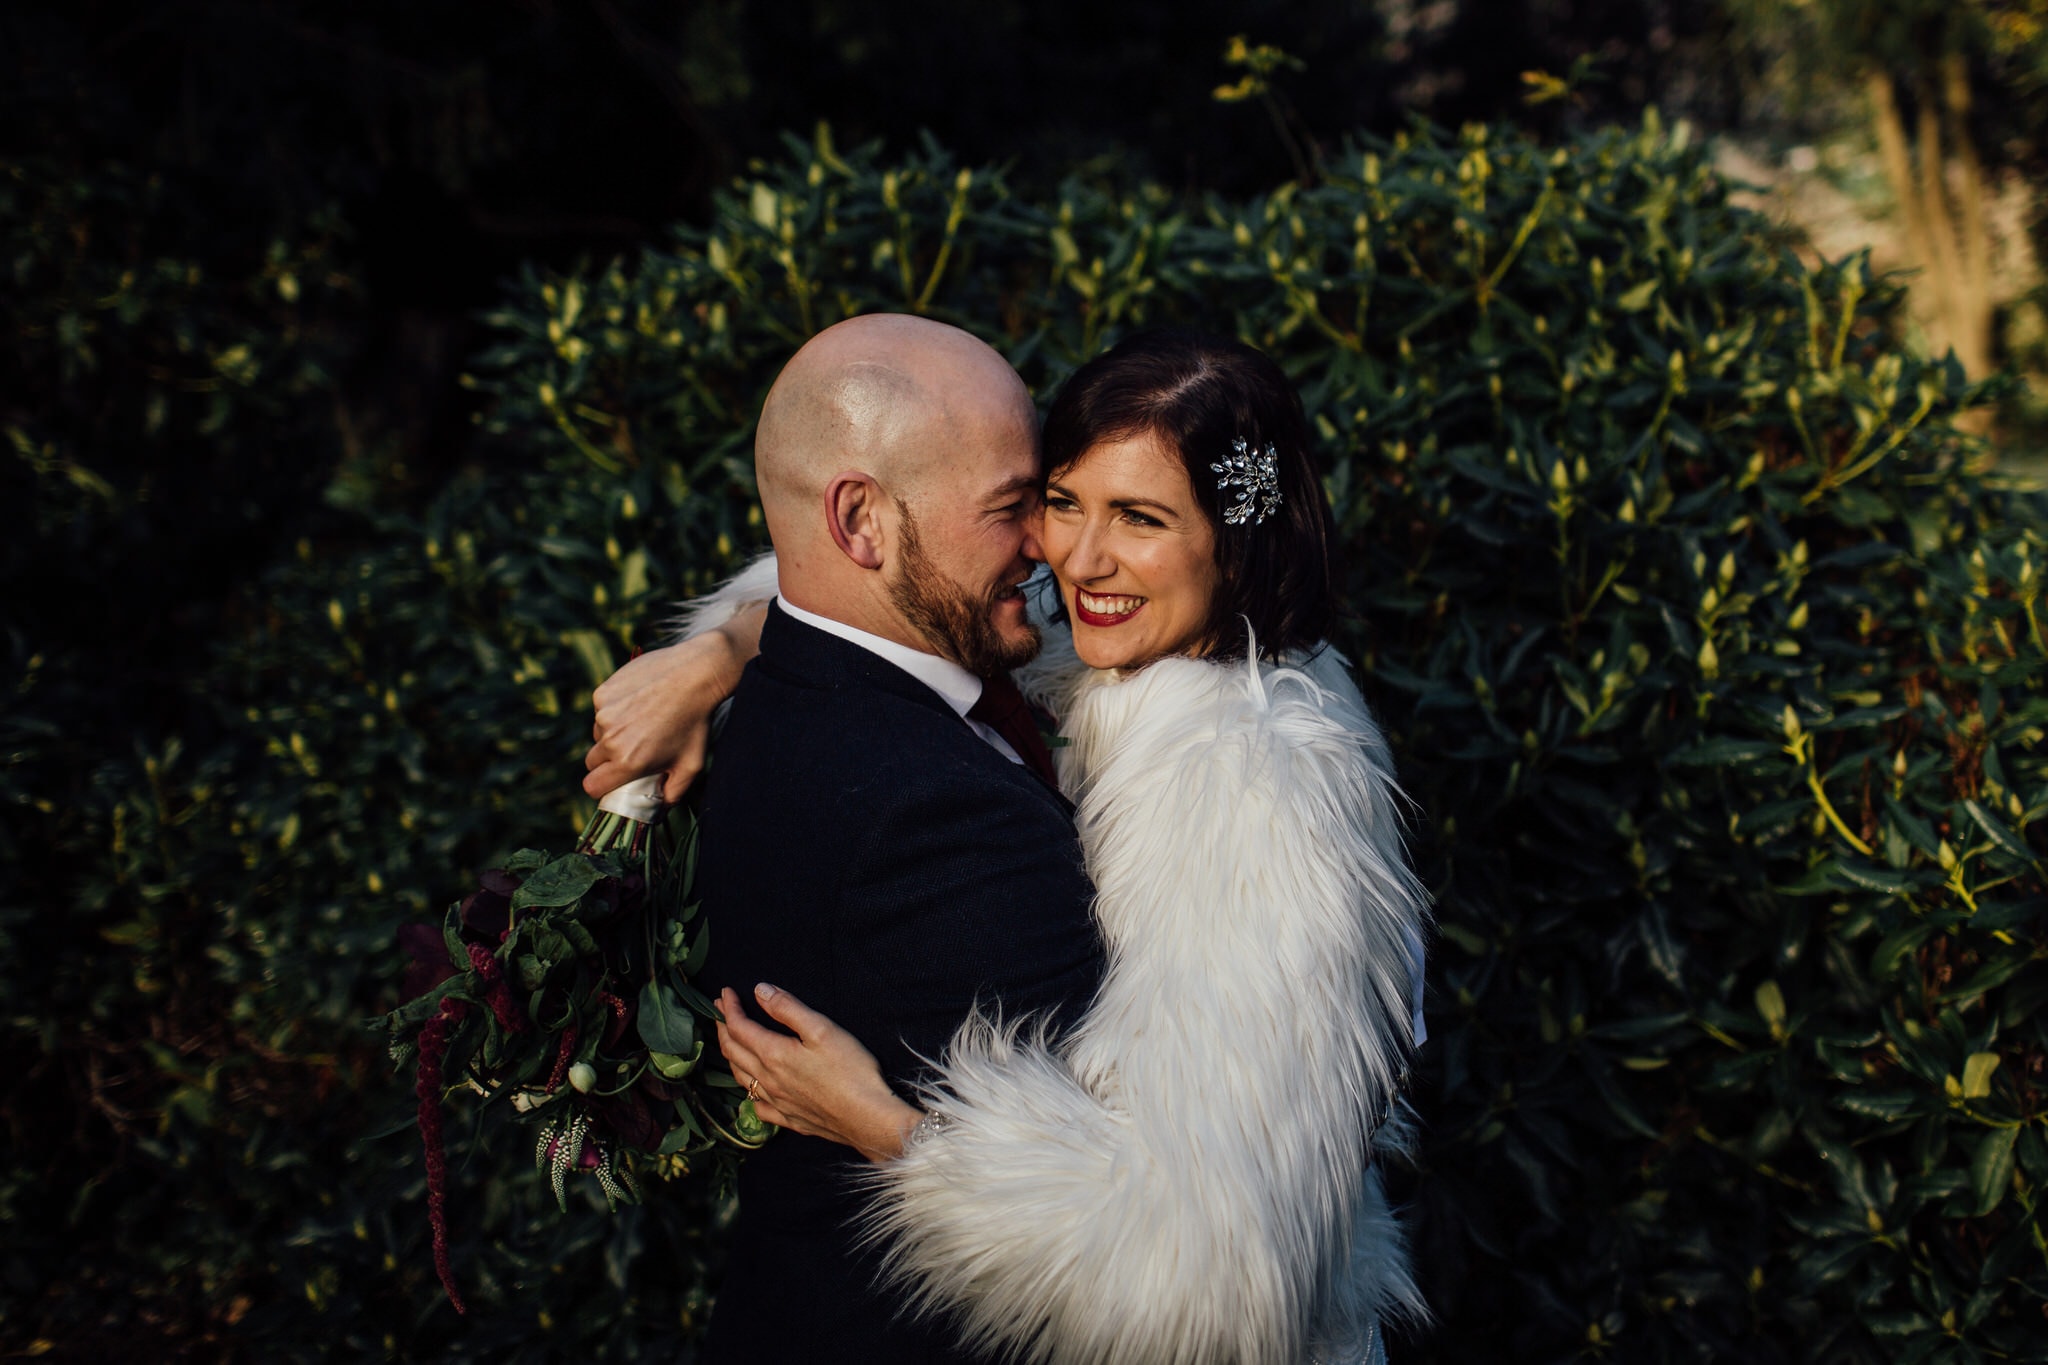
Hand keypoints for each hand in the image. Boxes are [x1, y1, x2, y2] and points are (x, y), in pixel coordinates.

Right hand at [582, 605, 764, 801]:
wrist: (695, 674)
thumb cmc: (695, 722)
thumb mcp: (692, 765)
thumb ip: (673, 793)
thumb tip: (660, 807)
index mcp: (628, 762)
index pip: (592, 786)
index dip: (601, 786)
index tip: (612, 780)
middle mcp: (611, 740)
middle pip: (592, 762)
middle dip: (607, 761)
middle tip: (631, 750)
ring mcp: (604, 714)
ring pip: (597, 733)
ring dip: (612, 733)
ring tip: (641, 721)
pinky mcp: (603, 693)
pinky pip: (601, 709)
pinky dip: (614, 709)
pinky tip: (638, 701)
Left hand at [717, 984, 922, 1163]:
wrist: (867, 1117)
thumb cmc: (850, 1070)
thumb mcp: (821, 1028)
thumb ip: (788, 1008)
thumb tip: (760, 990)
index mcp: (773, 1054)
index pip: (739, 1027)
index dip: (729, 1008)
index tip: (725, 992)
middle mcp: (768, 1080)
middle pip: (733, 1051)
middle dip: (723, 1027)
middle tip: (718, 1011)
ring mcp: (777, 1102)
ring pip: (741, 1077)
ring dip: (730, 1055)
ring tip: (729, 1042)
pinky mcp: (790, 1119)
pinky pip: (758, 1106)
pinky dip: (749, 1092)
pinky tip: (754, 1090)